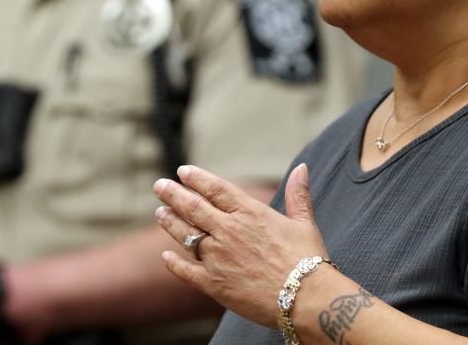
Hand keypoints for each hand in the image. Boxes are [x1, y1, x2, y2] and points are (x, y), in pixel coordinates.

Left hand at [153, 163, 327, 328]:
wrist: (306, 298)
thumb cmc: (308, 260)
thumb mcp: (304, 223)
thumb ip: (298, 195)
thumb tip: (302, 168)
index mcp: (249, 213)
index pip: (215, 189)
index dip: (197, 178)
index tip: (182, 171)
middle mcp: (229, 231)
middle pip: (193, 207)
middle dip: (173, 194)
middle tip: (159, 186)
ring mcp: (218, 257)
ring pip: (186, 235)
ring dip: (170, 223)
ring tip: (160, 213)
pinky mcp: (214, 284)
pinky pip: (186, 271)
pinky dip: (174, 263)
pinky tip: (165, 257)